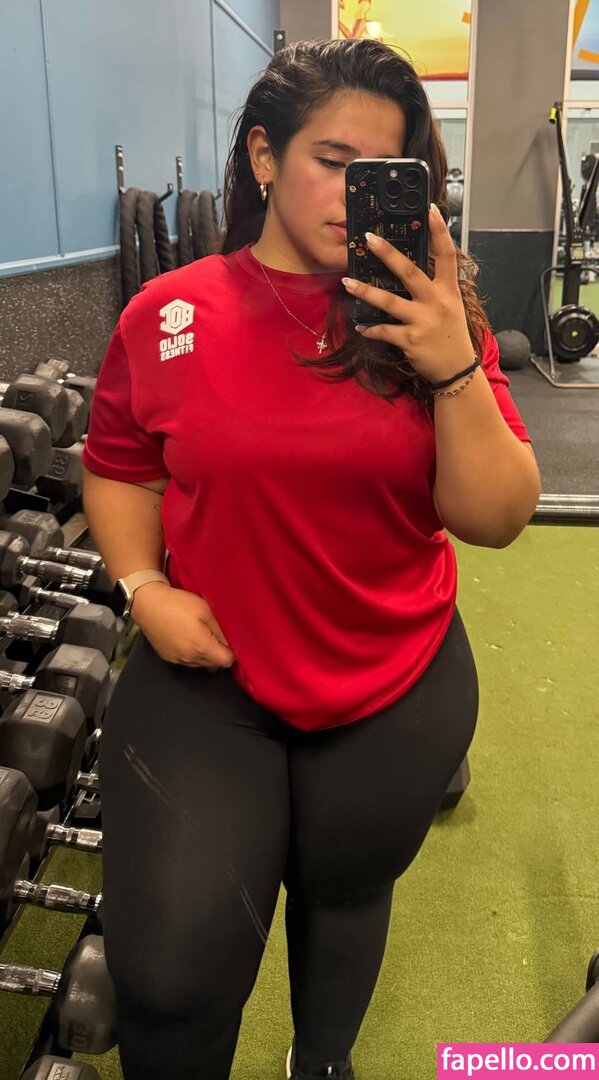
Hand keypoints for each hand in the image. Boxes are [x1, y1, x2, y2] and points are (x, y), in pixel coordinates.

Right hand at [130, 582, 235, 669]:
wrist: (148, 604)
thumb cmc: (178, 604)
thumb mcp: (205, 610)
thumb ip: (220, 629)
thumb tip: (232, 642)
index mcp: (201, 647)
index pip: (226, 661)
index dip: (232, 651)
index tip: (230, 639)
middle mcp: (190, 659)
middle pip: (214, 664)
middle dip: (219, 652)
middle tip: (215, 634)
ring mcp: (177, 660)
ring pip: (200, 664)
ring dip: (205, 654)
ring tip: (200, 634)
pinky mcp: (168, 658)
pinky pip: (187, 661)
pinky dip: (192, 653)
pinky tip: (187, 637)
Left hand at [341, 205, 474, 383]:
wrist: (457, 370)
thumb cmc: (452, 336)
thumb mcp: (451, 307)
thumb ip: (435, 288)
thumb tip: (412, 271)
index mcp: (448, 290)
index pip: (446, 255)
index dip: (440, 231)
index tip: (431, 208)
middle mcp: (436, 302)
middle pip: (409, 272)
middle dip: (387, 253)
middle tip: (369, 238)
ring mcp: (422, 321)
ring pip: (388, 301)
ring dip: (364, 291)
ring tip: (346, 281)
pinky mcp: (409, 341)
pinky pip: (383, 331)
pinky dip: (370, 329)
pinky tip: (360, 327)